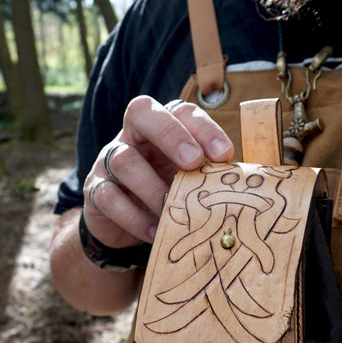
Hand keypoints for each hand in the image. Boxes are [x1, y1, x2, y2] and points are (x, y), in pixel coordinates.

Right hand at [82, 96, 233, 248]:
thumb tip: (247, 181)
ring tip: (174, 211)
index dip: (202, 127)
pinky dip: (134, 218)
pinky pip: (108, 198)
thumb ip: (209, 174)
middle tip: (193, 163)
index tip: (225, 155)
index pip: (179, 111)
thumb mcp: (189, 180)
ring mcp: (108, 161)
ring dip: (153, 188)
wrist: (125, 228)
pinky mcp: (95, 191)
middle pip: (140, 113)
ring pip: (124, 160)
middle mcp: (132, 136)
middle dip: (170, 135)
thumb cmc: (167, 194)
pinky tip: (155, 231)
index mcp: (161, 127)